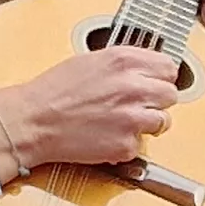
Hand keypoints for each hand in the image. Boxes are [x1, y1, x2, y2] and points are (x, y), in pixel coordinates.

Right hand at [0, 45, 180, 177]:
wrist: (33, 121)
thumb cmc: (53, 91)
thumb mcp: (90, 60)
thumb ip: (123, 64)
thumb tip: (145, 70)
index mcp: (124, 60)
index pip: (169, 67)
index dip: (160, 77)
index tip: (154, 83)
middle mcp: (133, 87)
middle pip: (171, 94)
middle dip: (156, 100)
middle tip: (136, 104)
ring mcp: (132, 118)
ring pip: (163, 122)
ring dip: (146, 123)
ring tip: (122, 122)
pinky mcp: (126, 145)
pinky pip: (140, 145)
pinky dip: (126, 143)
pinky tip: (108, 135)